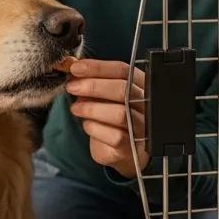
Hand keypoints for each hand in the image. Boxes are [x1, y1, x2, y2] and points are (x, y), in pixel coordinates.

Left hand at [66, 59, 148, 177]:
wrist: (118, 150)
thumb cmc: (109, 119)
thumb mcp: (101, 96)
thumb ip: (91, 81)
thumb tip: (72, 67)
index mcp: (140, 85)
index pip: (123, 70)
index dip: (98, 67)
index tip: (76, 68)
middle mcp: (146, 104)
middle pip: (123, 89)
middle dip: (94, 86)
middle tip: (72, 87)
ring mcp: (142, 126)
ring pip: (120, 113)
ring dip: (92, 108)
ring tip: (75, 108)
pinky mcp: (133, 145)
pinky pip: (115, 136)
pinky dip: (96, 128)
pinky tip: (87, 125)